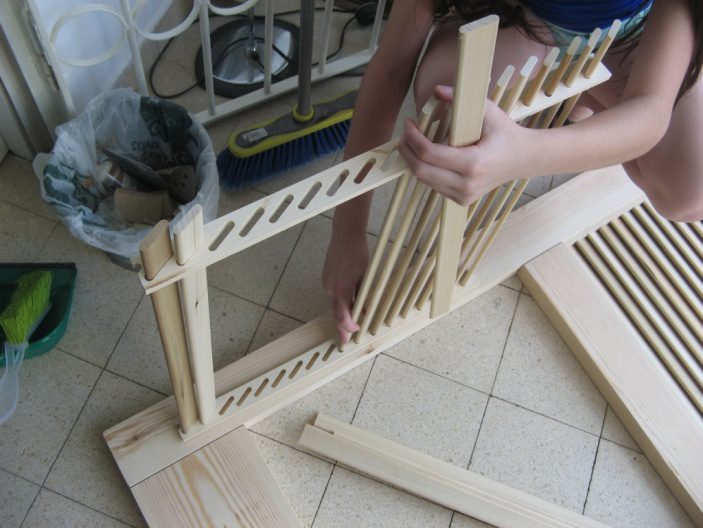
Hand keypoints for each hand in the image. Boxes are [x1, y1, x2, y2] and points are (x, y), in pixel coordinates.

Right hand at [322, 227, 368, 343]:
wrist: (345, 235)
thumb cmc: (358, 253)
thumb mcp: (366, 276)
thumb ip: (363, 295)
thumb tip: (364, 310)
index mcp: (342, 289)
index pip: (343, 317)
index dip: (349, 327)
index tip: (355, 332)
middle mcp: (330, 289)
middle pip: (335, 314)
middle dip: (341, 328)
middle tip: (344, 341)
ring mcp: (326, 284)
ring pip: (333, 305)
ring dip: (341, 315)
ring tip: (348, 325)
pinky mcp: (325, 279)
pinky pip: (332, 296)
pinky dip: (339, 304)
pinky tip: (347, 307)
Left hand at [398, 85, 535, 205]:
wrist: (523, 159)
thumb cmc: (506, 133)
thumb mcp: (489, 112)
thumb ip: (462, 100)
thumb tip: (437, 90)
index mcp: (473, 164)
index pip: (429, 154)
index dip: (413, 138)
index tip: (409, 123)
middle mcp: (467, 185)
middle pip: (421, 171)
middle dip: (407, 151)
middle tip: (404, 135)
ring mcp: (464, 196)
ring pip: (425, 180)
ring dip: (414, 161)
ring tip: (412, 142)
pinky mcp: (462, 200)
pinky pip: (434, 186)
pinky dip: (426, 170)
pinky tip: (427, 156)